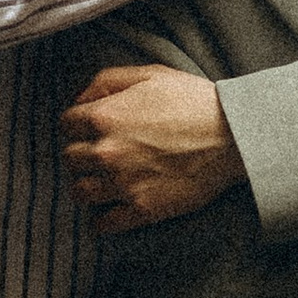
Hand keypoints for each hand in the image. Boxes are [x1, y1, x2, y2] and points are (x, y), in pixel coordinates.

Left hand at [62, 64, 247, 235]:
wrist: (232, 136)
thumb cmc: (192, 100)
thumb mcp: (150, 74)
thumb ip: (106, 81)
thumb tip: (79, 101)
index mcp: (104, 116)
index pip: (66, 124)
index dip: (77, 124)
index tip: (88, 129)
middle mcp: (106, 152)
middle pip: (69, 159)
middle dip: (80, 154)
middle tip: (96, 154)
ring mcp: (122, 184)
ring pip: (80, 193)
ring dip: (87, 186)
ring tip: (100, 182)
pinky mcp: (141, 210)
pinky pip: (103, 224)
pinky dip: (100, 220)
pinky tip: (107, 212)